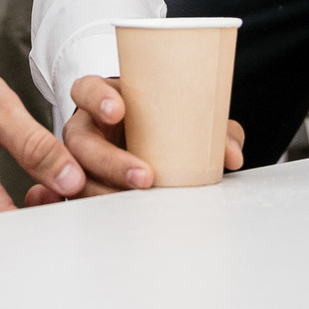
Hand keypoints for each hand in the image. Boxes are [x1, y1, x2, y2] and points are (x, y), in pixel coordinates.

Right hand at [0, 49, 85, 221]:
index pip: (22, 232)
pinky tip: (22, 191)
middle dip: (44, 218)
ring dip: (27, 217)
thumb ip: (35, 146)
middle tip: (59, 184)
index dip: (56, 217)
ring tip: (41, 185)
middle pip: (10, 240)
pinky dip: (7, 214)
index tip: (72, 194)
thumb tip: (70, 179)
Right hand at [31, 76, 245, 202]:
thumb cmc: (159, 120)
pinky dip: (96, 209)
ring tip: (134, 205)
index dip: (97, 98)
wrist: (144, 140)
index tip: (118, 110)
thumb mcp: (183, 114)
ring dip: (103, 192)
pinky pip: (79, 199)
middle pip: (79, 141)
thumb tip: (231, 154)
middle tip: (145, 176)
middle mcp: (86, 128)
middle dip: (110, 161)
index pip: (87, 89)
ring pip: (77, 176)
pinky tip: (119, 219)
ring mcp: (80, 160)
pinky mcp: (83, 185)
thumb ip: (211, 126)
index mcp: (104, 100)